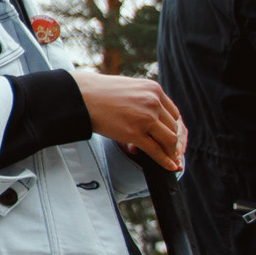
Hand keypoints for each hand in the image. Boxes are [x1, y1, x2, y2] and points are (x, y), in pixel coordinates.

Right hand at [71, 70, 186, 171]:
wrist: (81, 96)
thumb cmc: (99, 92)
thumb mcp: (129, 88)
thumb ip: (143, 98)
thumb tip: (149, 113)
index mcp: (153, 89)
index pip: (173, 113)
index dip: (172, 127)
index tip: (168, 135)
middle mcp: (153, 102)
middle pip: (173, 127)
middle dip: (171, 140)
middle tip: (167, 149)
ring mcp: (145, 117)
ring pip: (169, 140)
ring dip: (170, 151)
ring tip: (168, 158)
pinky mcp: (134, 133)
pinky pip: (156, 150)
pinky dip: (165, 161)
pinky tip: (170, 166)